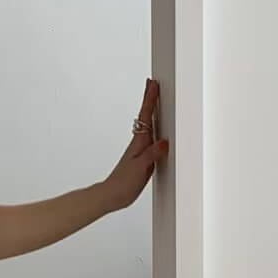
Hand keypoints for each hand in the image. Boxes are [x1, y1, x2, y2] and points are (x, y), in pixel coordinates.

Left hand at [102, 79, 168, 211]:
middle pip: (146, 115)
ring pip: (148, 124)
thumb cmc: (123, 183)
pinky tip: (157, 128)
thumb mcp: (140, 168)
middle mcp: (139, 142)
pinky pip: (151, 136)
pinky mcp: (143, 156)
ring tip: (155, 98)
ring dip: (151, 110)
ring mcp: (141, 148)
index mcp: (139, 142)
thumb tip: (164, 141)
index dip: (150, 99)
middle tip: (153, 83)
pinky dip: (154, 127)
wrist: (113, 195)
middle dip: (150, 98)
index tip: (154, 84)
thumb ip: (152, 154)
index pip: (146, 116)